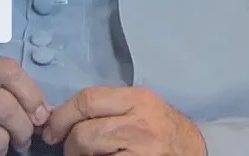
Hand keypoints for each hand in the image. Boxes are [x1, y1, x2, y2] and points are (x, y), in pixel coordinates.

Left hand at [41, 87, 204, 155]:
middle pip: (83, 129)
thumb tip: (63, 114)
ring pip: (88, 148)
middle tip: (67, 148)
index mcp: (138, 99)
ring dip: (76, 154)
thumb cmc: (164, 129)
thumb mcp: (142, 108)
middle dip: (67, 141)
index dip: (61, 115)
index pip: (87, 99)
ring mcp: (140, 147)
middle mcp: (139, 121)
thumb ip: (109, 107)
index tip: (51, 128)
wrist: (198, 151)